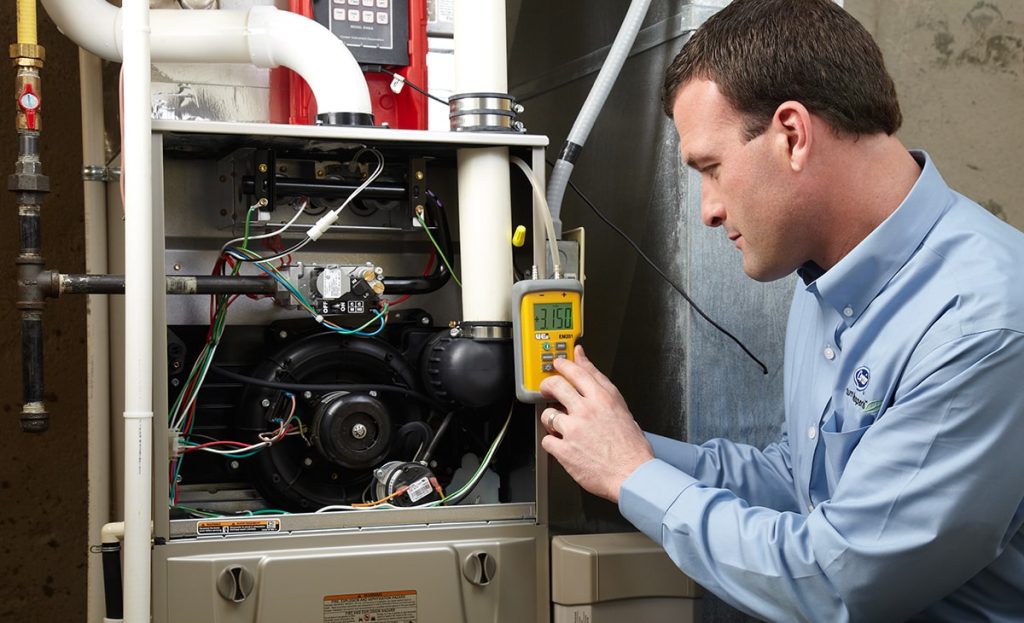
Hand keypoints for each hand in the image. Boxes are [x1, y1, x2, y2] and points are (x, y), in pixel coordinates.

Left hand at [538, 345, 653, 502]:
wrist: (633, 475)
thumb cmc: (632, 449)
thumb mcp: (622, 410)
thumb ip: (602, 387)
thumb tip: (591, 369)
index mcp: (603, 399)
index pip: (578, 372)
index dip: (565, 364)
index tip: (559, 363)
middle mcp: (587, 411)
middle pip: (556, 385)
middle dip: (547, 385)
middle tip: (547, 389)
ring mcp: (574, 429)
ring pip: (547, 414)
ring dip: (551, 420)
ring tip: (560, 427)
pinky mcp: (565, 450)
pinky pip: (547, 440)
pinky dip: (552, 443)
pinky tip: (562, 445)